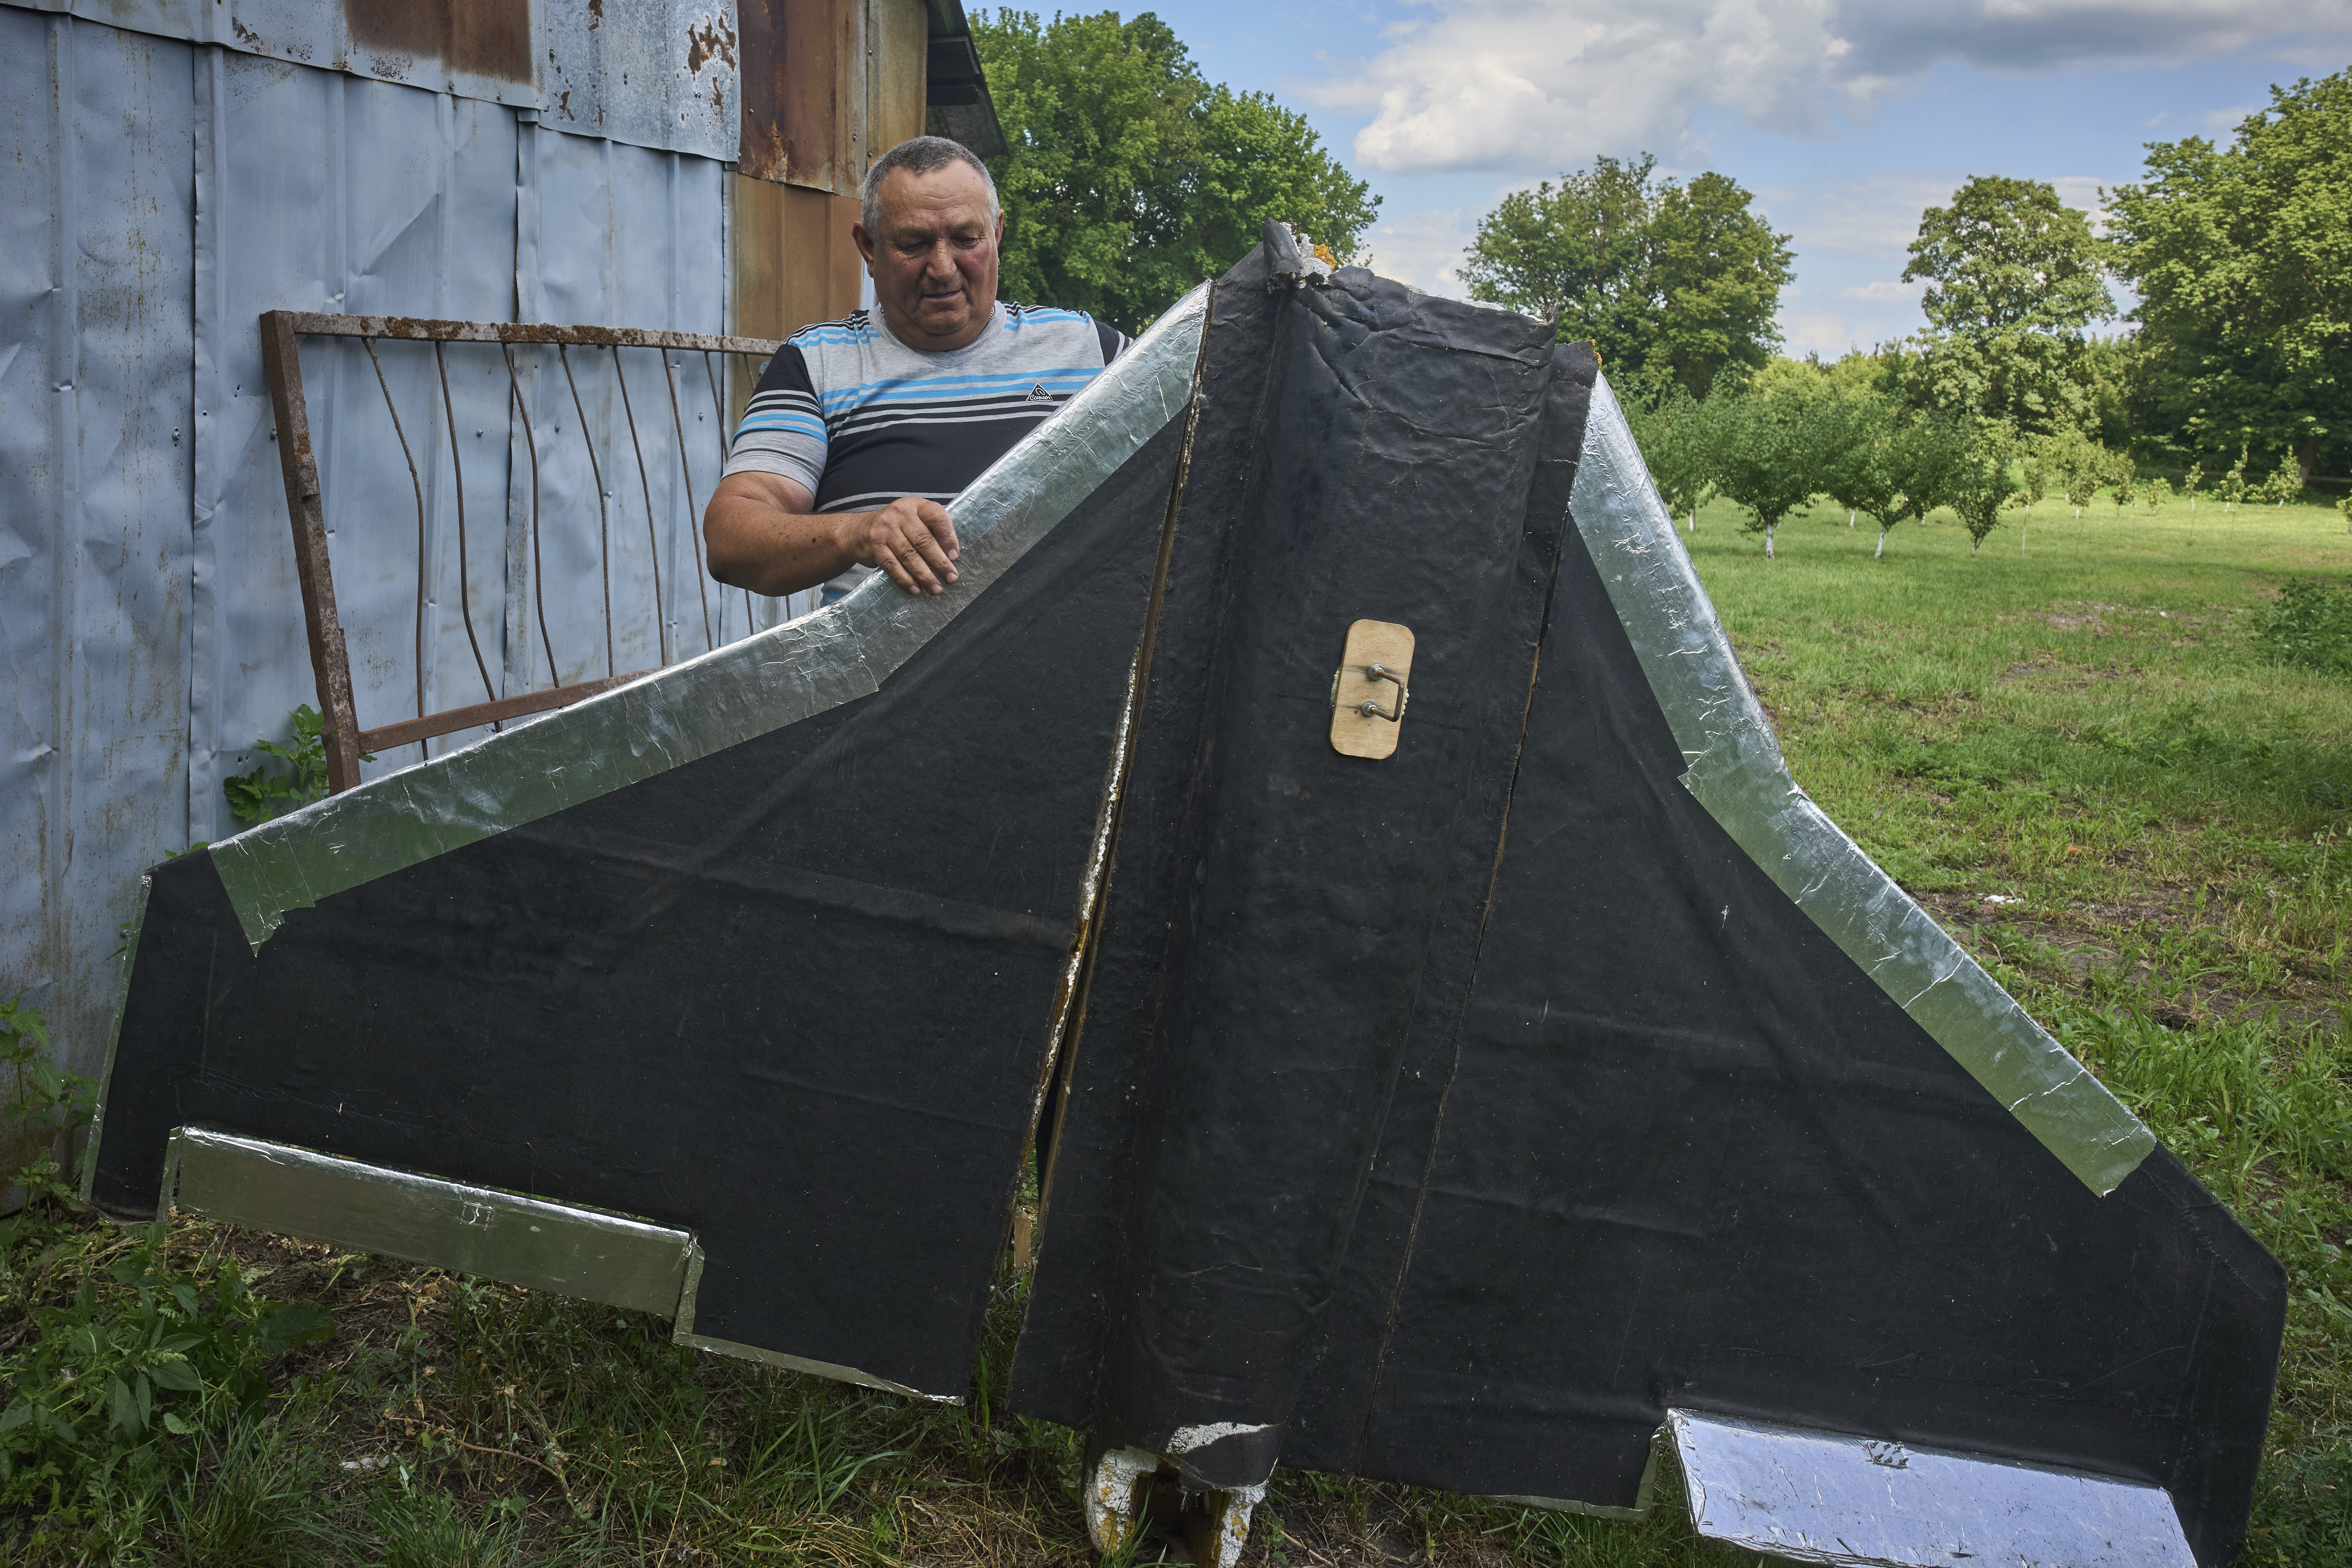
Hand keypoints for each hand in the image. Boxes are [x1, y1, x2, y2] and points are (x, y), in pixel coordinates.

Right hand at [839, 496, 961, 595]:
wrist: (859, 531)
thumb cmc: (897, 528)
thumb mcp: (915, 520)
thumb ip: (932, 531)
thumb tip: (951, 557)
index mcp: (916, 505)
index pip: (936, 517)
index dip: (948, 537)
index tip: (954, 556)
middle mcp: (900, 513)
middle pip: (923, 540)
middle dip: (939, 562)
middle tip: (950, 578)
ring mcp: (885, 529)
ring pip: (909, 555)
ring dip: (924, 575)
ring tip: (935, 588)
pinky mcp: (875, 545)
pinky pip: (892, 565)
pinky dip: (905, 579)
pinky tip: (915, 589)